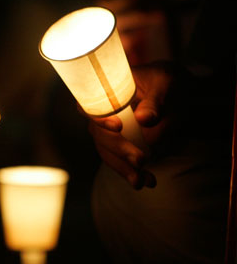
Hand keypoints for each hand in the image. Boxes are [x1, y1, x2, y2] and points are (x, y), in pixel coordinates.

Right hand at [87, 62, 188, 188]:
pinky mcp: (119, 146)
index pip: (89, 105)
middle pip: (99, 134)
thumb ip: (155, 101)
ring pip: (106, 152)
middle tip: (141, 159)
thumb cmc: (165, 82)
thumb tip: (143, 120)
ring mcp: (109, 132)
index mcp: (106, 92)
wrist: (174, 94)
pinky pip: (119, 161)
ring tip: (141, 181)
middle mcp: (102, 114)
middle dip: (118, 149)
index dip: (98, 117)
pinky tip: (147, 181)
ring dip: (123, 168)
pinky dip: (132, 173)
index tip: (117, 127)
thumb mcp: (165, 84)